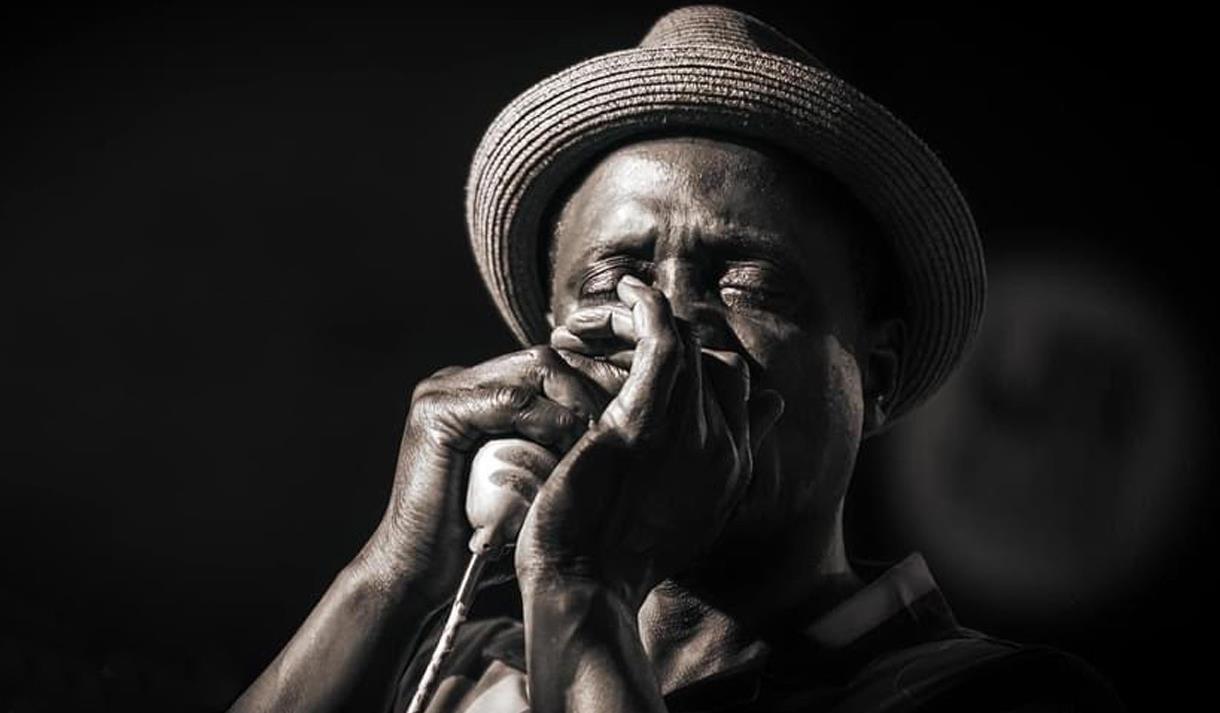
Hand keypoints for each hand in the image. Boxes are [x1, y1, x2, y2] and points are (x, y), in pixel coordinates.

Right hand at [362, 346, 612, 604]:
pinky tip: (571, 448)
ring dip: (578, 403)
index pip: (552, 366)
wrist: (418, 576)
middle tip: (627, 422)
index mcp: (478, 391)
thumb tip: (626, 429)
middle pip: (548, 360)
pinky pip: (510, 400)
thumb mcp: (532, 482)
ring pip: (536, 369)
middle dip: (595, 388)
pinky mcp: (437, 412)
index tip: (637, 413)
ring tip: (601, 440)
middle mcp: (458, 381)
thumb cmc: (482, 541)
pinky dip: (548, 420)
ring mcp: (442, 391)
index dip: (597, 385)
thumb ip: (559, 448)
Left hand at [515, 276, 783, 608]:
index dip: (695, 359)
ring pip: (685, 342)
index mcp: (734, 465)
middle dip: (661, 334)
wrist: (585, 589)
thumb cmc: (617, 557)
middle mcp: (723, 446)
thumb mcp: (685, 510)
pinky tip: (625, 289)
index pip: (735, 382)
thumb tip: (769, 406)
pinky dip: (646, 306)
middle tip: (604, 332)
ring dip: (640, 317)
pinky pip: (662, 342)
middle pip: (711, 357)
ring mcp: (688, 433)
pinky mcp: (643, 423)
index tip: (643, 351)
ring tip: (594, 316)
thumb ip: (720, 461)